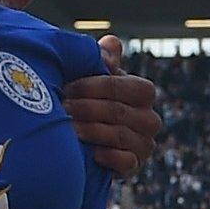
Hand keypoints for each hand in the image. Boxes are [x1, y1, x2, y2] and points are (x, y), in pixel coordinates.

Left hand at [64, 37, 160, 177]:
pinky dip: (108, 157)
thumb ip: (101, 60)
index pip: (126, 87)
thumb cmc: (85, 101)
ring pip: (121, 135)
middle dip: (87, 108)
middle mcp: (149, 118)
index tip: (66, 87)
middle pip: (120, 111)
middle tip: (60, 108)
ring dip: (91, 130)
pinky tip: (90, 153)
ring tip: (66, 129)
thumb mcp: (90, 78)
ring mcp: (144, 143)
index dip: (94, 86)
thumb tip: (110, 43)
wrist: (81, 143)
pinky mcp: (134, 165)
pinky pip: (127, 162)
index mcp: (142, 93)